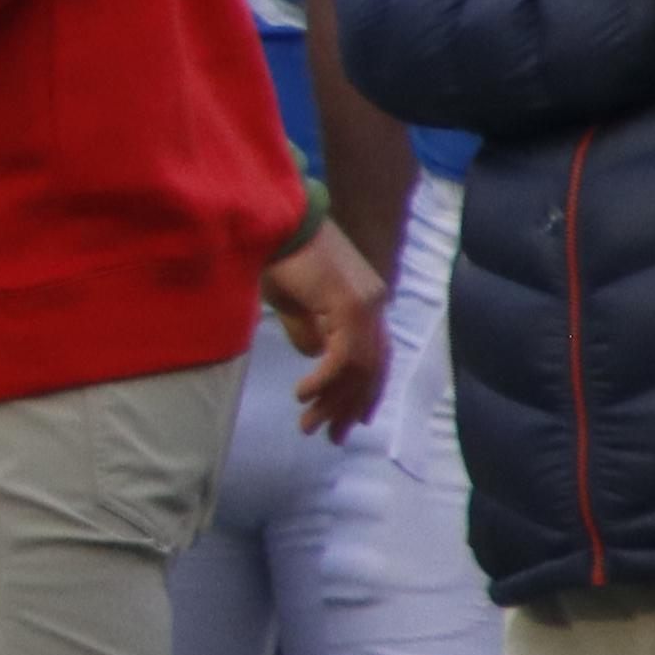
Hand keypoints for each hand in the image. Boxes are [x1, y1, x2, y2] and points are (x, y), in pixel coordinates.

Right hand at [265, 217, 385, 439]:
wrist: (277, 218)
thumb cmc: (279, 254)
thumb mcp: (296, 302)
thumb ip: (310, 329)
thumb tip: (316, 356)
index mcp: (366, 300)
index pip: (378, 356)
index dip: (368, 392)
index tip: (353, 421)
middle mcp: (374, 303)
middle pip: (372, 369)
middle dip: (349, 407)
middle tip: (330, 436)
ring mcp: (366, 303)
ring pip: (360, 368)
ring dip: (332, 401)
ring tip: (309, 425)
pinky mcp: (350, 304)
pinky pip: (343, 356)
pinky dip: (324, 380)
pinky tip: (303, 394)